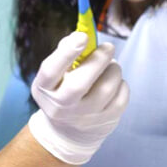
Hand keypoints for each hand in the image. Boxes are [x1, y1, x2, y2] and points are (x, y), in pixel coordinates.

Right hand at [28, 32, 128, 164]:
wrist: (68, 131)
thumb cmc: (63, 90)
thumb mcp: (55, 75)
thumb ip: (65, 53)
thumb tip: (81, 35)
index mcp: (45, 89)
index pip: (50, 71)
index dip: (66, 52)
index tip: (82, 36)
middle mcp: (61, 107)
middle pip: (79, 84)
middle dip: (98, 60)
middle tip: (109, 46)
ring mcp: (84, 118)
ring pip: (106, 89)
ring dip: (114, 69)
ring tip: (112, 65)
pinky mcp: (105, 122)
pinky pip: (121, 98)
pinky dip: (122, 85)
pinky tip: (115, 82)